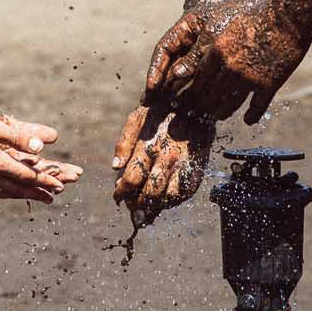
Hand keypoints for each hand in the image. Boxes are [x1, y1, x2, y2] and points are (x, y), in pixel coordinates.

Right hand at [0, 105, 80, 201]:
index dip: (44, 182)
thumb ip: (18, 135)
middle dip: (38, 192)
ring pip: (4, 192)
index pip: (26, 176)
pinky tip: (8, 191)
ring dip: (22, 195)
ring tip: (37, 197)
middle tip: (55, 197)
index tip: (60, 186)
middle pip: (18, 188)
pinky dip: (5, 193)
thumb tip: (43, 146)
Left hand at [110, 107, 214, 223]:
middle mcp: (166, 159)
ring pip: (167, 198)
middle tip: (132, 207)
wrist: (194, 103)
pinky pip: (184, 194)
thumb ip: (123, 144)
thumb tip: (114, 168)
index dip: (122, 194)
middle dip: (137, 205)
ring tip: (147, 207)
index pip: (130, 180)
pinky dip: (172, 201)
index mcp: (148, 147)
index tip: (118, 198)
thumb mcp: (136, 119)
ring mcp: (183, 166)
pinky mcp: (197, 170)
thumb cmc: (161, 111)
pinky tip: (164, 199)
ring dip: (155, 207)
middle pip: (148, 194)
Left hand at [141, 0, 311, 123]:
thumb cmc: (257, 14)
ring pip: (229, 105)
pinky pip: (256, 108)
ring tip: (221, 115)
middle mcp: (228, 70)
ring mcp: (248, 79)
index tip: (191, 99)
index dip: (193, 92)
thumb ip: (213, 48)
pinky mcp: (268, 85)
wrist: (286, 13)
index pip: (198, 81)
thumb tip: (197, 64)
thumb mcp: (228, 28)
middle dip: (204, 107)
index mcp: (216, 53)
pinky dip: (251, 116)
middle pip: (210, 96)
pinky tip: (248, 120)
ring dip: (223, 113)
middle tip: (201, 113)